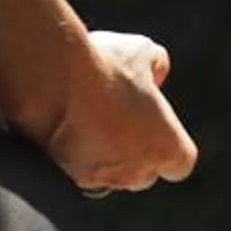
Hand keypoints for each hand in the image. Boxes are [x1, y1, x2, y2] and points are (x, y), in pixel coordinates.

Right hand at [27, 30, 198, 197]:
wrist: (50, 80)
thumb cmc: (102, 68)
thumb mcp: (139, 51)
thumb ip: (155, 65)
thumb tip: (156, 71)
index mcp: (168, 148)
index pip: (180, 161)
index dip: (165, 141)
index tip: (150, 120)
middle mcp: (137, 173)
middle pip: (142, 174)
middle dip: (131, 152)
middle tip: (113, 117)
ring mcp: (101, 179)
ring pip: (105, 175)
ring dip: (98, 155)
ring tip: (80, 118)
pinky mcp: (65, 178)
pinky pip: (72, 172)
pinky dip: (67, 155)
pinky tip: (56, 124)